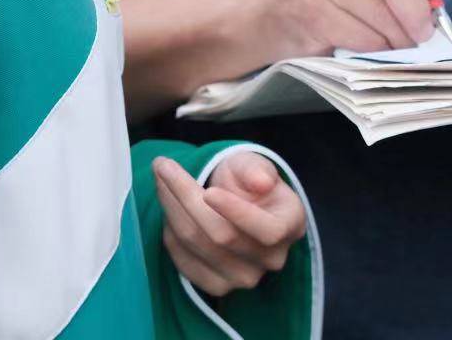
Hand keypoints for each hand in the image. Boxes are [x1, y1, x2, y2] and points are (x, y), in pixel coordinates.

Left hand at [154, 152, 306, 296]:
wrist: (236, 205)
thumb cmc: (247, 181)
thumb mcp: (252, 164)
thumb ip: (255, 169)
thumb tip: (261, 182)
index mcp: (291, 224)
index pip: (267, 230)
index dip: (237, 212)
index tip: (209, 192)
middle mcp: (272, 258)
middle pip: (222, 235)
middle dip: (186, 197)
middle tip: (163, 167)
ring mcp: (245, 278)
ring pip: (198, 245)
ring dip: (171, 209)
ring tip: (161, 180)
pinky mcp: (219, 287)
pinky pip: (185, 261)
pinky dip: (170, 232)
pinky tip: (168, 208)